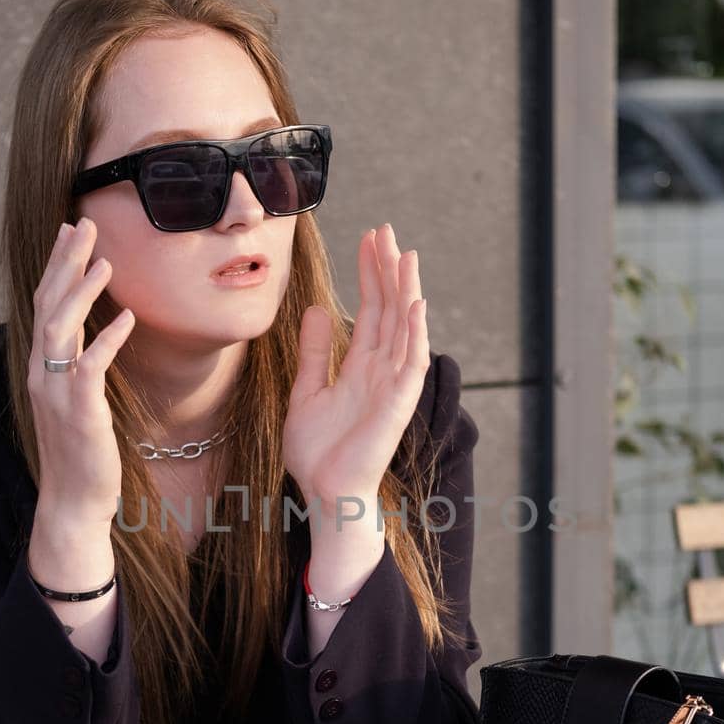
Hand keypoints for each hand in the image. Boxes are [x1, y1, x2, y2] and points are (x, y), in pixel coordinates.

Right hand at [27, 216, 135, 528]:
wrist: (73, 502)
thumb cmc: (82, 452)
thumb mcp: (79, 400)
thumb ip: (81, 366)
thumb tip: (95, 335)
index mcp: (43, 368)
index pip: (45, 304)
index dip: (57, 266)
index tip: (70, 230)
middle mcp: (43, 374)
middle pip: (48, 305)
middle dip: (65, 263)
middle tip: (84, 225)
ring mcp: (58, 393)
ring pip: (61, 329)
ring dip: (82, 293)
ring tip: (105, 263)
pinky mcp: (80, 414)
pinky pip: (90, 368)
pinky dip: (107, 341)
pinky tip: (128, 319)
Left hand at [284, 222, 429, 521]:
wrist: (323, 493)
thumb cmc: (317, 454)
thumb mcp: (307, 392)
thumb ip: (315, 353)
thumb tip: (317, 310)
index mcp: (362, 367)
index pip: (372, 309)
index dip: (371, 274)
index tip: (369, 239)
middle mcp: (382, 371)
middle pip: (390, 310)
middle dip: (389, 270)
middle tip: (386, 230)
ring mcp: (393, 386)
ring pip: (405, 328)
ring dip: (407, 291)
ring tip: (406, 254)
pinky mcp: (398, 405)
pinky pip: (412, 363)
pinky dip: (416, 333)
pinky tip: (416, 304)